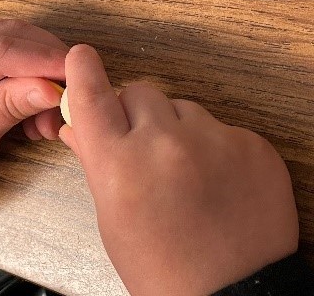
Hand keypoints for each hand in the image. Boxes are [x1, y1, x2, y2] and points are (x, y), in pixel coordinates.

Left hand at [0, 19, 67, 206]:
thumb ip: (10, 105)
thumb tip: (52, 88)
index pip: (1, 49)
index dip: (44, 61)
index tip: (77, 78)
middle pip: (14, 36)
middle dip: (49, 64)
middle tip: (69, 98)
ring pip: (18, 41)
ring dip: (43, 70)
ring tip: (50, 111)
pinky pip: (13, 52)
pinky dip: (32, 74)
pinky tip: (37, 104)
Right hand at [59, 45, 298, 295]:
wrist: (230, 293)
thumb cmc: (163, 268)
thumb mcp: (113, 219)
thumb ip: (95, 163)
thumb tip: (77, 127)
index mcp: (120, 165)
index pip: (91, 96)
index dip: (83, 72)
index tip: (81, 57)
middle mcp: (166, 143)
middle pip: (140, 92)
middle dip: (134, 112)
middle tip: (141, 145)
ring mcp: (214, 140)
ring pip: (180, 107)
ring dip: (174, 128)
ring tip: (182, 170)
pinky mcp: (251, 145)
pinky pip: (219, 127)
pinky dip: (210, 145)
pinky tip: (213, 179)